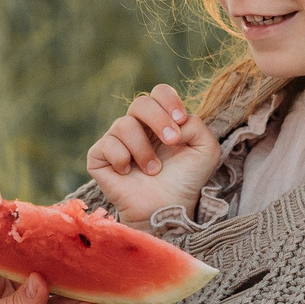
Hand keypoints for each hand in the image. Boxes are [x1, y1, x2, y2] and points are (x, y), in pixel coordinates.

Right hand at [85, 83, 222, 223]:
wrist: (167, 211)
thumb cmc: (185, 181)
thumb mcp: (206, 151)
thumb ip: (198, 126)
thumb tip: (176, 121)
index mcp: (160, 120)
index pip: (158, 92)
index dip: (168, 100)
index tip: (180, 121)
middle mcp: (136, 126)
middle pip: (140, 103)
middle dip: (158, 120)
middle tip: (172, 141)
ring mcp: (116, 140)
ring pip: (124, 125)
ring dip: (144, 150)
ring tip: (153, 170)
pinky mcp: (98, 156)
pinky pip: (106, 145)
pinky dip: (122, 159)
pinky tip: (128, 172)